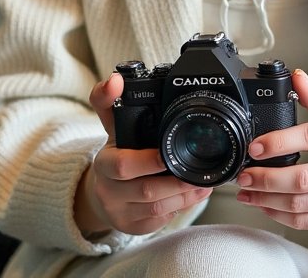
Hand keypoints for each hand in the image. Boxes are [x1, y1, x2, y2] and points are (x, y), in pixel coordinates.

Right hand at [74, 72, 211, 235]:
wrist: (103, 191)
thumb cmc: (115, 153)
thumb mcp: (110, 127)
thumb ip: (110, 100)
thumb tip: (115, 78)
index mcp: (105, 163)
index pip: (123, 165)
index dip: (147, 162)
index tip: (165, 155)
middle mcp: (109, 191)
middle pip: (146, 190)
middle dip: (176, 181)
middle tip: (198, 170)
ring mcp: (120, 213)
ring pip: (157, 208)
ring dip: (184, 194)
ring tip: (204, 182)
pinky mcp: (134, 228)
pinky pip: (161, 220)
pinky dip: (181, 206)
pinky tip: (193, 194)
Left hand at [234, 69, 307, 229]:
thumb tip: (297, 77)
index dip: (278, 142)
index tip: (255, 146)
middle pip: (302, 178)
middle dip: (266, 179)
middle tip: (243, 175)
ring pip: (302, 204)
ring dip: (268, 200)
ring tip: (247, 192)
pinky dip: (283, 216)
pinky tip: (268, 206)